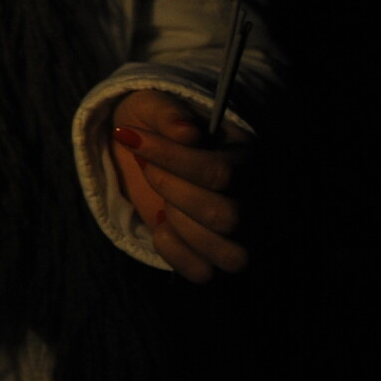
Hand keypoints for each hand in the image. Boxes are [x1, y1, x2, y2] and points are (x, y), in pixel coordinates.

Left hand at [110, 89, 250, 282]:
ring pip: (231, 256)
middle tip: (149, 169)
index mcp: (244, 156)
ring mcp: (237, 231)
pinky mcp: (211, 255)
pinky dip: (175, 254)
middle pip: (227, 217)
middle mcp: (251, 197)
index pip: (219, 173)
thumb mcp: (152, 106)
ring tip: (164, 203)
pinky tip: (161, 225)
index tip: (129, 136)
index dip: (169, 159)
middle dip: (172, 192)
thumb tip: (186, 133)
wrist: (141, 148)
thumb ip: (167, 113)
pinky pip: (205, 274)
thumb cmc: (153, 124)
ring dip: (182, 229)